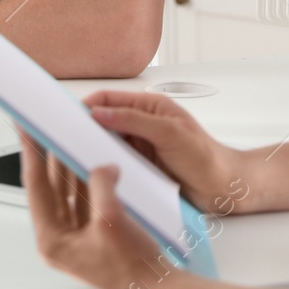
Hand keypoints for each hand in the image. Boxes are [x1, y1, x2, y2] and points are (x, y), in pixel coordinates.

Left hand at [20, 132, 166, 288]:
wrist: (157, 287)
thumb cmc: (133, 267)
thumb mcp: (111, 219)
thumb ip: (100, 185)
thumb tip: (100, 167)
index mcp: (52, 239)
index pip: (35, 186)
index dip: (31, 153)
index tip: (27, 128)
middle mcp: (59, 238)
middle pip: (49, 186)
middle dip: (51, 156)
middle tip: (49, 128)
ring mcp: (75, 235)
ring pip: (66, 190)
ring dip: (70, 165)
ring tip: (72, 139)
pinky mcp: (91, 232)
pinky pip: (83, 197)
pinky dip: (87, 179)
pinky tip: (95, 163)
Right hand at [82, 90, 254, 215]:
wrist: (225, 188)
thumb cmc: (205, 157)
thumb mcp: (170, 133)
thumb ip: (135, 120)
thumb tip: (100, 113)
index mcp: (149, 107)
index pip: (108, 99)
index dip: (86, 105)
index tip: (65, 116)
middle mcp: (141, 125)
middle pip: (103, 121)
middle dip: (84, 128)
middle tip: (63, 138)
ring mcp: (140, 147)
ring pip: (106, 144)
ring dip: (93, 149)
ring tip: (75, 156)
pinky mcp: (140, 168)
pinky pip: (115, 164)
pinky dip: (104, 167)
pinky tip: (94, 174)